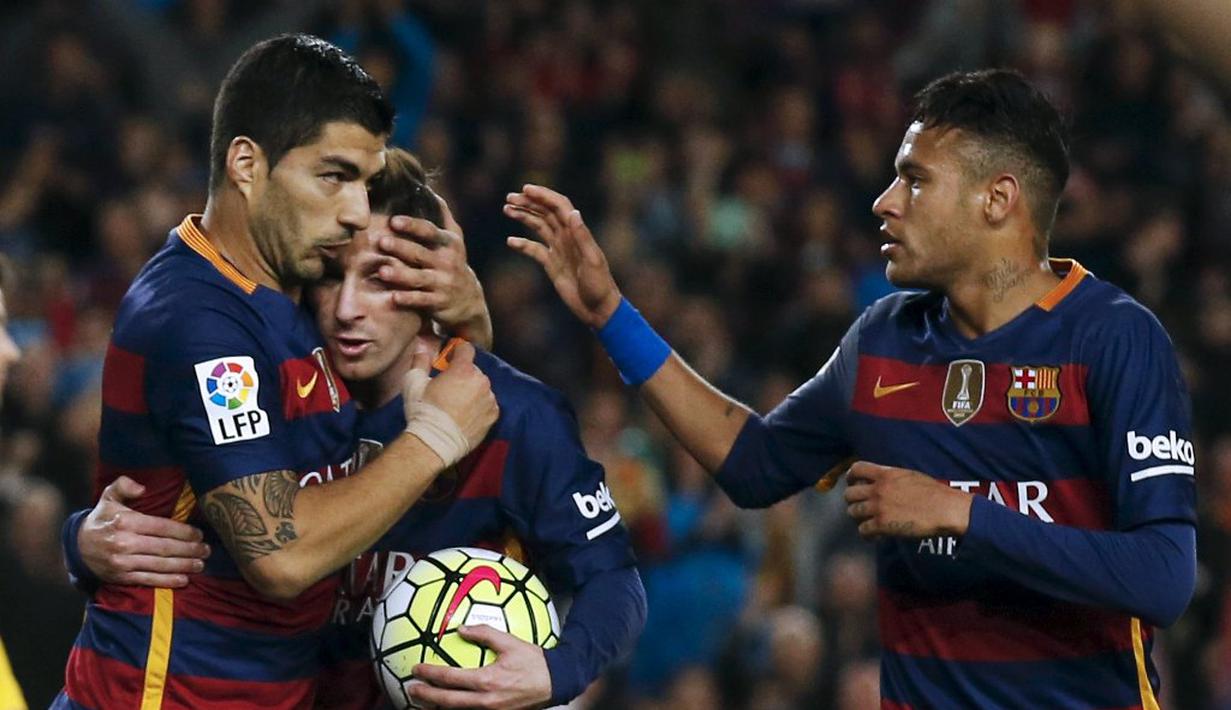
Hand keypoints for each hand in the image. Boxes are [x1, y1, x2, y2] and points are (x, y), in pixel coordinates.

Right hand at [79, 476, 209, 586]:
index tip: (199, 534)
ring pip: (160, 564)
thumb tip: (142, 487)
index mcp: (125, 522)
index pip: (161, 527)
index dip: (183, 531)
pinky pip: (148, 579)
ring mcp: (123, 562)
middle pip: (164, 547)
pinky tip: (184, 580)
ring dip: (183, 566)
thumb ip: (123, 485)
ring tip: (200, 564)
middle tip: (207, 550)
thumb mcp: (108, 497)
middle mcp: (124, 543)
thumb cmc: (101, 519)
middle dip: (189, 550)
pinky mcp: (121, 577)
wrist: (77, 547)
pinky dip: (167, 581)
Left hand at [377, 196, 492, 348]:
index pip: (429, 232)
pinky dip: (408, 299)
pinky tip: (393, 297)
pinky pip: (422, 300)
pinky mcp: (439, 303)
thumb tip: (428, 189)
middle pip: (421, 253)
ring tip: (381, 271)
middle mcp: (447, 262)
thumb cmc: (453, 263)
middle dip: (401, 247)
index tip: (394, 220)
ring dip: (401, 275)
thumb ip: (443, 216)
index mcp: (448, 244)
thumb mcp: (454, 239)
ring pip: (419, 278)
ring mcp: (443, 283)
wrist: (469, 301)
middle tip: (381, 241)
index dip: (412, 226)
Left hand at [409, 625, 552, 709]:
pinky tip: (446, 706)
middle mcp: (485, 700)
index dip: (430, 674)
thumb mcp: (510, 642)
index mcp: (486, 680)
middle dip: (426, 696)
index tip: (417, 669)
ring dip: (437, 707)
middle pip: (447, 701)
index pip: (450, 678)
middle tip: (411, 689)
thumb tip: (461, 629)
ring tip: (423, 701)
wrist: (555, 682)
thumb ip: (484, 633)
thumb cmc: (533, 661)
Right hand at [415, 340, 498, 449]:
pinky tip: (466, 414)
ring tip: (458, 404)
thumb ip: (420, 361)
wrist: (434, 442)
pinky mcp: (493, 415)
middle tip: (449, 388)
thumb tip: (422, 348)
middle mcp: (481, 381)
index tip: (450, 358)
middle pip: (474, 370)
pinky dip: (479, 406)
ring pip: (482, 388)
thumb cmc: (423, 411)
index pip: (466, 348)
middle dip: (463, 375)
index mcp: (463, 370)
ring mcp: (489, 399)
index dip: (457, 350)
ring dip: (472, 391)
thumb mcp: (413, 383)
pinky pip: (488, 404)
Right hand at [504, 185, 621, 328]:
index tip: (525, 189)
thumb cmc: (600, 285)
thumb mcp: (592, 260)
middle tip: (509, 198)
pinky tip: (510, 242)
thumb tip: (573, 213)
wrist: (598, 309)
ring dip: (524, 216)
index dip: (543, 195)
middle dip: (528, 203)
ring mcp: (559, 250)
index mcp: (576, 232)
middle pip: (545, 213)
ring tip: (507, 209)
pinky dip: (522, 245)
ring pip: (538, 226)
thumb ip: (582, 236)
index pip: (558, 206)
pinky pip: (534, 250)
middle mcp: (567, 237)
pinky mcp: (552, 264)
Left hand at [843, 462, 972, 538]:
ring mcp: (878, 507)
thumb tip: (881, 481)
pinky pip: (863, 530)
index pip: (857, 468)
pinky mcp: (882, 525)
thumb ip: (890, 477)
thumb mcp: (909, 476)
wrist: (944, 509)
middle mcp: (878, 489)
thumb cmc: (933, 492)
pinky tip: (875, 535)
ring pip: (852, 512)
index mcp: (885, 474)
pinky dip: (867, 534)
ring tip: (867, 521)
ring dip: (858, 517)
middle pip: (849, 493)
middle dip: (852, 500)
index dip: (851, 476)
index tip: (852, 483)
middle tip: (860, 506)